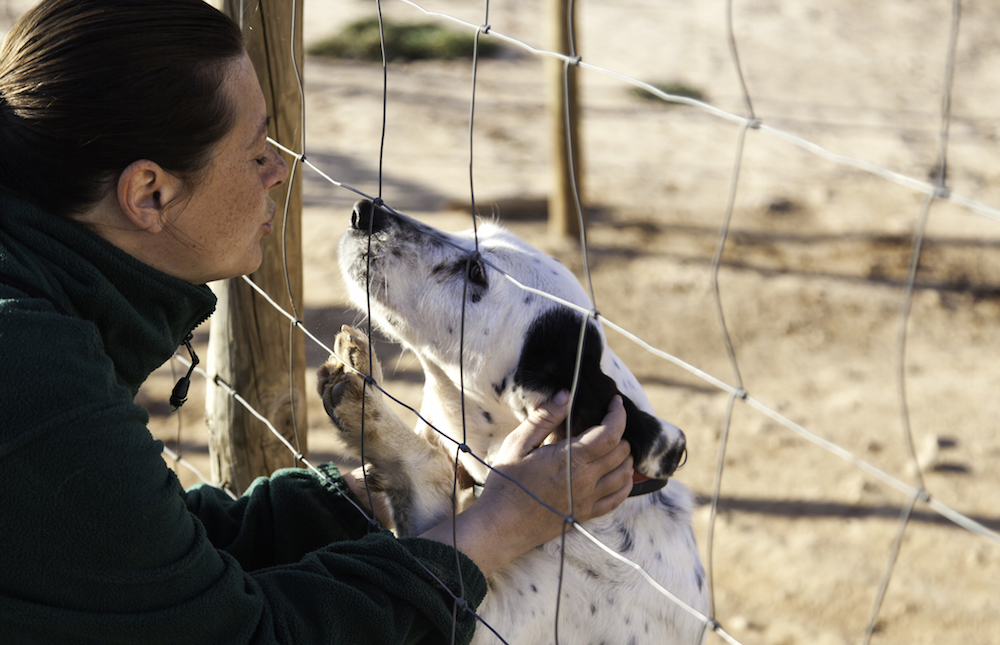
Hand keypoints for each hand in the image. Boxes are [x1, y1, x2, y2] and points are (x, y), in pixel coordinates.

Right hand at [420, 391, 632, 575]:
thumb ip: (544, 418)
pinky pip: (617, 499)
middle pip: (621, 451)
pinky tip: (620, 475)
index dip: (618, 414)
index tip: (615, 402)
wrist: (500, 526)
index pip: (610, 433)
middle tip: (608, 422)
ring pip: (624, 474)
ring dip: (625, 456)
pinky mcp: (585, 515)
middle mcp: (586, 480)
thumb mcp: (518, 444)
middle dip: (620, 432)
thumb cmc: (506, 483)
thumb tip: (566, 395)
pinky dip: (625, 483)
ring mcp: (588, 500)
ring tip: (615, 445)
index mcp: (571, 459)